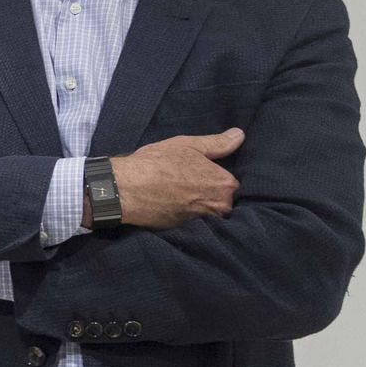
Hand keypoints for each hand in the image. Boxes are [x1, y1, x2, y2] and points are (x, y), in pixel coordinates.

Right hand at [110, 128, 245, 230]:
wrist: (126, 189)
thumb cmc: (156, 163)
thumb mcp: (187, 145)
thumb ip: (217, 143)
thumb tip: (239, 135)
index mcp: (224, 184)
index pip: (227, 181)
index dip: (211, 175)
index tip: (194, 172)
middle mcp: (219, 206)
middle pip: (219, 199)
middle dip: (206, 192)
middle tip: (183, 182)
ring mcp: (203, 221)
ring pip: (205, 211)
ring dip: (195, 204)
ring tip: (175, 193)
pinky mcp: (185, 231)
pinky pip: (191, 221)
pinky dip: (183, 214)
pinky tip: (169, 204)